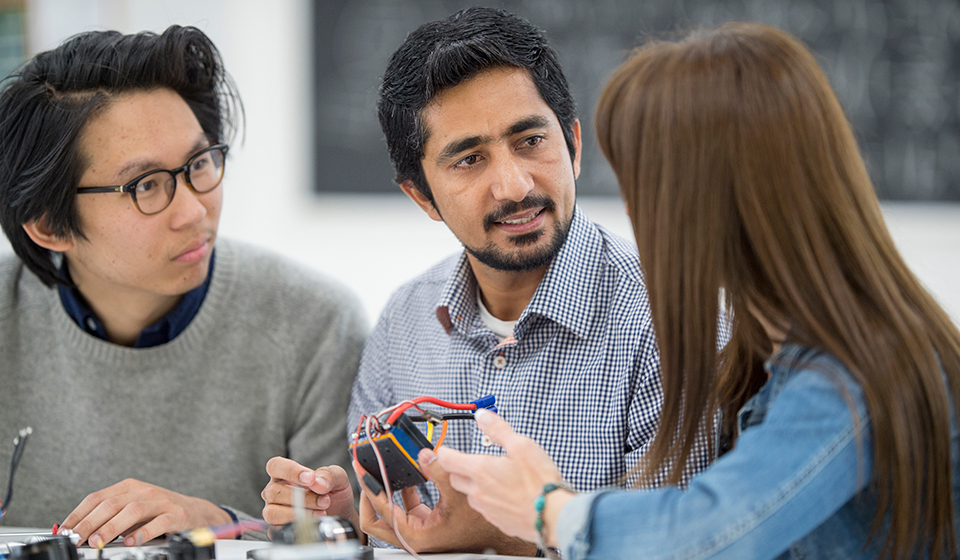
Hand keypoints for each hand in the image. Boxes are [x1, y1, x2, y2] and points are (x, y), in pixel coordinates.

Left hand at [59, 478, 230, 546]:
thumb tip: (79, 530)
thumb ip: (110, 517)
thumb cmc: (160, 512)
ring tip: (99, 541)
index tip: (65, 531)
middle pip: (111, 504)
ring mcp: (161, 502)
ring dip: (112, 527)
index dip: (78, 515)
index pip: (96, 498)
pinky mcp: (177, 514)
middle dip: (90, 523)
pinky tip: (131, 541)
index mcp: (129, 487)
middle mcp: (144, 491)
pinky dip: (142, 533)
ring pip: (132, 510)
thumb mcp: (132, 509)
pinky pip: (158, 522)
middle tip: (77, 539)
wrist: (196, 512)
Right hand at [261, 458, 357, 529]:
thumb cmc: (334, 494)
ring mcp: (274, 510)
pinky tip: (313, 522)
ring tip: (321, 512)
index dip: (290, 471)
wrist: (341, 515)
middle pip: (274, 491)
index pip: (275, 466)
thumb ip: (329, 475)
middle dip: (303, 497)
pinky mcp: (277, 529)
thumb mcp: (338, 478)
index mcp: (285, 474)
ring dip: (299, 513)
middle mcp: (275, 491)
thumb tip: (318, 483)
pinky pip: (278, 529)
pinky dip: (297, 526)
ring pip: (273, 512)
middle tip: (324, 500)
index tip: (310, 479)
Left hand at [354, 451, 535, 554]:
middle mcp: (413, 537)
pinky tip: (407, 474)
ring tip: (382, 468)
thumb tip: (424, 453)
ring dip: (386, 490)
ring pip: (390, 513)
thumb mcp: (460, 491)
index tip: (362, 468)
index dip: (370, 485)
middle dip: (370, 493)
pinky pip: (406, 508)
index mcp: (416, 534)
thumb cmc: (483, 524)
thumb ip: (439, 469)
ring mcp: (419, 531)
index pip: (381, 509)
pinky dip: (403, 492)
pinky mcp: (426, 524)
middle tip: (366, 472)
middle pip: (376, 518)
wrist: (498, 539)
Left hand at [436, 409, 572, 544]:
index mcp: (480, 470)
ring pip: (471, 494)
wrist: (553, 516)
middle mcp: (478, 491)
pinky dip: (491, 500)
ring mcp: (486, 509)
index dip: (442, 452)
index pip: (447, 459)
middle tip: (474, 462)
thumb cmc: (540, 482)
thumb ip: (498, 430)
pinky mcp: (497, 521)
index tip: (442, 449)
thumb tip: (482, 415)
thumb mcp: (521, 446)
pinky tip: (507, 495)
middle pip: (455, 478)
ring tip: (497, 478)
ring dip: (476, 485)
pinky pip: (486, 508)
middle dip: (459, 469)